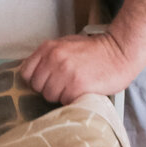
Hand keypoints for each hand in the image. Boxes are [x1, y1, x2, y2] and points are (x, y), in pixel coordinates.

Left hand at [19, 31, 145, 103]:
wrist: (120, 52)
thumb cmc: (94, 51)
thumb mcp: (66, 45)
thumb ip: (48, 56)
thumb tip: (33, 72)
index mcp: (48, 48)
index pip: (26, 73)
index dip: (36, 80)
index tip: (48, 81)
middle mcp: (54, 59)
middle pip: (37, 87)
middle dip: (49, 89)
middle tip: (66, 84)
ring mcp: (65, 72)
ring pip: (50, 96)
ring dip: (62, 96)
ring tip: (76, 87)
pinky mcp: (77, 86)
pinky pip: (65, 102)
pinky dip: (73, 100)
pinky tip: (83, 91)